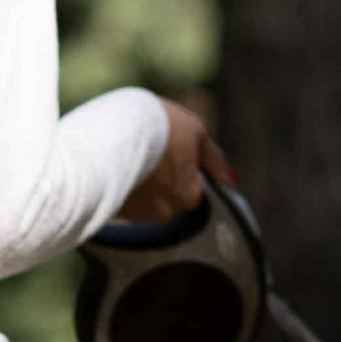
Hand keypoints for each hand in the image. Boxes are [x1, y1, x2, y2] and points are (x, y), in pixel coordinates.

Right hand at [119, 98, 231, 224]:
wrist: (110, 129)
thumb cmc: (160, 127)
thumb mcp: (196, 132)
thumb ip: (214, 160)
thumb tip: (230, 179)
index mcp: (189, 196)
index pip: (192, 188)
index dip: (183, 168)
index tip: (171, 150)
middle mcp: (165, 212)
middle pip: (168, 199)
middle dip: (161, 181)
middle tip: (151, 152)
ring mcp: (137, 213)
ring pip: (144, 201)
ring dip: (140, 184)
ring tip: (130, 155)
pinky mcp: (112, 209)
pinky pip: (122, 200)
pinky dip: (121, 186)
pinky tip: (115, 164)